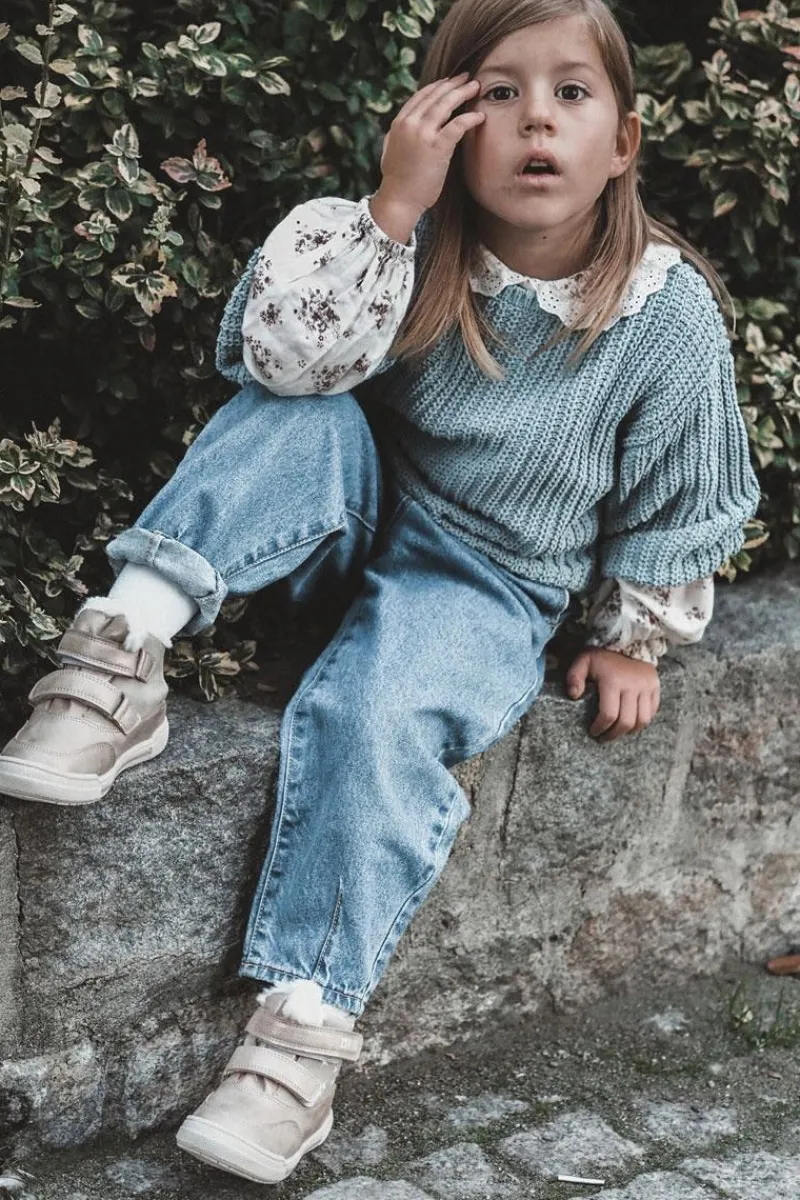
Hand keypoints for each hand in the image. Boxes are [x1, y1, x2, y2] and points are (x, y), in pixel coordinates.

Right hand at [377, 73, 484, 217]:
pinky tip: (480, 116)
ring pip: (446, 104)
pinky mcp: (438, 147)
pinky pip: (458, 125)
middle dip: (454, 84)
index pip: (421, 96)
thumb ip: (399, 134)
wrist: (399, 200)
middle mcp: (410, 124)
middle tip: (468, 78)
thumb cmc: (397, 181)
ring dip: (463, 93)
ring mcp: (424, 134)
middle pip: (435, 95)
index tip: (450, 82)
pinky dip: (470, 118)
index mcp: (399, 123)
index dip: (438, 86)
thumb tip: (406, 125)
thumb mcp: (391, 150)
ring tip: (476, 87)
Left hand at [565, 647, 659, 741]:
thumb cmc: (602, 654)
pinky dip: (642, 720)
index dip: (600, 728)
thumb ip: (574, 677)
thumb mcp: (583, 661)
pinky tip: (631, 721)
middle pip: (627, 722)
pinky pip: (652, 711)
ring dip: (630, 730)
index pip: (609, 714)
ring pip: (642, 720)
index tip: (593, 732)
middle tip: (603, 737)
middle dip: (613, 734)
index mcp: (613, 681)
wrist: (627, 639)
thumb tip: (573, 696)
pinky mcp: (655, 686)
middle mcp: (632, 686)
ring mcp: (647, 687)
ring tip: (618, 731)